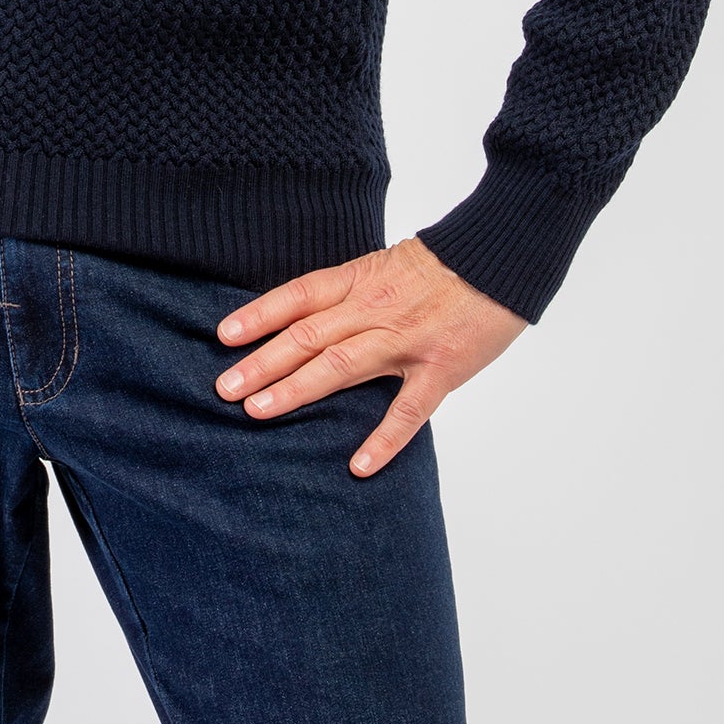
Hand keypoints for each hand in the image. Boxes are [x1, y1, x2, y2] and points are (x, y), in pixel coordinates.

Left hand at [213, 235, 527, 475]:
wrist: (500, 257)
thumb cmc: (445, 263)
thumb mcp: (386, 265)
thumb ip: (352, 294)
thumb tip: (309, 318)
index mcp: (361, 280)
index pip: (299, 296)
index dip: (260, 314)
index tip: (224, 336)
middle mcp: (374, 309)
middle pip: (308, 335)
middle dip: (262, 362)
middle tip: (224, 388)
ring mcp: (406, 341)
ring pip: (341, 366)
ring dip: (296, 390)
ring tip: (258, 412)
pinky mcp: (440, 369)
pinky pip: (408, 410)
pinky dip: (383, 440)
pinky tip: (358, 467)